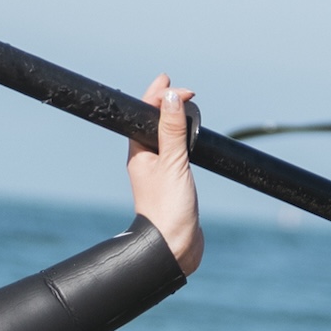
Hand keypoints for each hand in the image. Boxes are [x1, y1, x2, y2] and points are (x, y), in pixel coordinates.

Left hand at [129, 77, 203, 274]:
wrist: (173, 246)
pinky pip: (176, 153)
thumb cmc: (168, 208)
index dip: (157, 95)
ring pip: (164, 137)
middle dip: (165, 104)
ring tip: (186, 108)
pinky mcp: (172, 183)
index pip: (143, 113)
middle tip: (183, 91)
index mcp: (139, 152)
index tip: (172, 83)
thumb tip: (169, 97)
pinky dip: (183, 140)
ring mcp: (158, 171)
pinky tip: (192, 142)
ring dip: (174, 121)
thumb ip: (172, 130)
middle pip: (152, 122)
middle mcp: (146, 159)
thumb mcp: (173, 163)